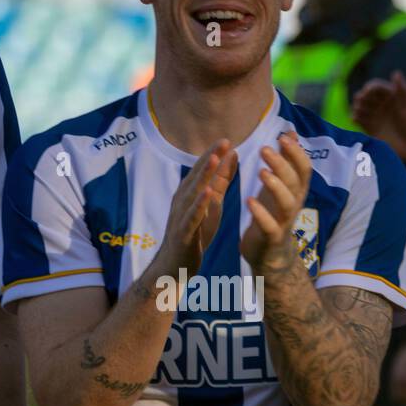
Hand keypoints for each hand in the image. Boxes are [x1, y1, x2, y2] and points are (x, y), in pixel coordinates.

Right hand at [161, 140, 237, 275]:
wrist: (173, 266)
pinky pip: (192, 217)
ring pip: (193, 192)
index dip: (213, 154)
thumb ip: (220, 182)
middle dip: (210, 158)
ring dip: (203, 175)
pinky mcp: (183, 233)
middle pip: (197, 176)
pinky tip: (208, 194)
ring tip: (215, 159)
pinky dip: (199, 204)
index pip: (201, 170)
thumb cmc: (193, 234)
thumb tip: (232, 157)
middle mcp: (182, 201)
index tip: (227, 139)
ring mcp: (181, 216)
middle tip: (224, 141)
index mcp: (189, 194)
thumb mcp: (211, 205)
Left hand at [242, 132, 311, 270]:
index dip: (296, 152)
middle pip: (295, 182)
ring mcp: (284, 221)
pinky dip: (261, 214)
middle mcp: (294, 204)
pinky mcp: (271, 237)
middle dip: (282, 164)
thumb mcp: (281, 185)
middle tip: (264, 148)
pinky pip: (269, 226)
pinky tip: (249, 201)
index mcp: (296, 190)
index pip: (303, 168)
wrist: (271, 254)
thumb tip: (291, 131)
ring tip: (261, 172)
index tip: (283, 136)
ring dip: (276, 186)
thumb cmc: (273, 212)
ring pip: (287, 203)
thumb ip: (286, 160)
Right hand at [352, 71, 405, 166]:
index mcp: (392, 96)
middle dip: (362, 97)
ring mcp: (374, 116)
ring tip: (360, 112)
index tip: (368, 92)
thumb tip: (395, 72)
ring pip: (359, 105)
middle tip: (362, 102)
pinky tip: (355, 119)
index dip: (370, 87)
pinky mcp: (369, 127)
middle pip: (365, 95)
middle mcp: (381, 104)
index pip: (375, 86)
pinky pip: (357, 119)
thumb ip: (403, 90)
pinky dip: (354, 117)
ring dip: (357, 106)